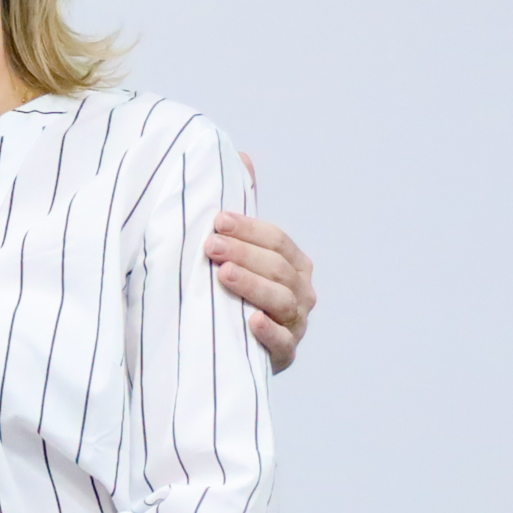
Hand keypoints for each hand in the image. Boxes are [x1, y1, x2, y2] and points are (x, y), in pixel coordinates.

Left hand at [209, 201, 316, 372]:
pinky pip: (283, 344)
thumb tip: (242, 157)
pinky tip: (251, 321)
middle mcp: (302, 293)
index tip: (218, 221)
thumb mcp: (240, 251)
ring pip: (280, 300)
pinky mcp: (285, 355)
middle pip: (278, 268)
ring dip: (252, 285)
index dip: (249, 229)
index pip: (278, 241)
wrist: (231, 345)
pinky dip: (269, 332)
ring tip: (223, 275)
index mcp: (296, 265)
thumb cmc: (236, 291)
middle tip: (210, 246)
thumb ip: (244, 210)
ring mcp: (296, 324)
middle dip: (244, 254)